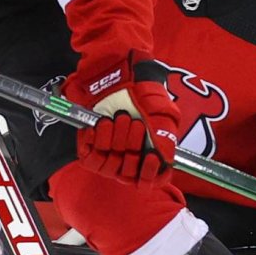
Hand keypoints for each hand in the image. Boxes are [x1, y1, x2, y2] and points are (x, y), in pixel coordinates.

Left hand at [64, 55, 182, 185]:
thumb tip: (166, 161)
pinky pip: (90, 158)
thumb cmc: (144, 94)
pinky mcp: (89, 147)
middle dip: (132, 146)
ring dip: (115, 141)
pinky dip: (96, 140)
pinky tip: (101, 124)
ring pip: (109, 167)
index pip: (148, 182)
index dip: (149, 175)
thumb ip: (166, 140)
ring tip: (119, 117)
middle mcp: (128, 159)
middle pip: (128, 174)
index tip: (152, 157)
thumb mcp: (163, 115)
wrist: (119, 73)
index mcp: (147, 156)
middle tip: (135, 123)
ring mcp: (108, 154)